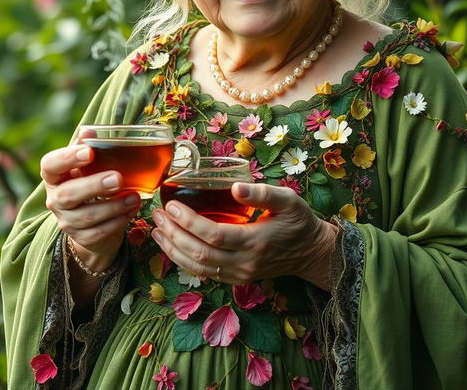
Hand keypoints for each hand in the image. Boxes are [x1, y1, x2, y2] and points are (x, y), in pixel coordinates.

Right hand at [41, 143, 140, 271]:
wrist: (91, 223)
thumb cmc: (89, 182)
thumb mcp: (87, 165)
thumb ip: (88, 147)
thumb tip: (90, 130)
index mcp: (54, 176)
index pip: (49, 165)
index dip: (66, 158)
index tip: (88, 152)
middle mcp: (56, 199)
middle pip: (68, 194)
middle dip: (94, 186)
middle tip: (118, 178)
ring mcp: (67, 220)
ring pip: (87, 216)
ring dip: (114, 206)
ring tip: (135, 196)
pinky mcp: (82, 238)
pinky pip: (100, 231)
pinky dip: (119, 220)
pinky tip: (132, 209)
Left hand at [151, 182, 338, 290]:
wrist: (310, 252)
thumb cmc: (299, 222)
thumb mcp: (288, 200)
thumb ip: (263, 193)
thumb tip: (236, 187)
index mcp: (255, 242)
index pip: (213, 235)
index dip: (188, 221)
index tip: (171, 205)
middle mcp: (244, 263)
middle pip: (199, 254)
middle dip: (173, 234)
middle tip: (158, 214)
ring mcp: (239, 274)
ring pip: (197, 268)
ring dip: (172, 249)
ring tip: (156, 229)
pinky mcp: (236, 279)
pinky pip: (203, 273)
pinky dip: (182, 261)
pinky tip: (171, 245)